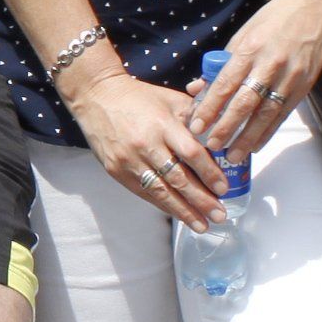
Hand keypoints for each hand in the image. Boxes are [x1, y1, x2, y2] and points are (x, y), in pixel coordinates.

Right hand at [65, 67, 231, 224]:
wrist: (97, 96)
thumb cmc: (138, 97)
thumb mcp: (170, 98)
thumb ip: (197, 113)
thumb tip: (223, 126)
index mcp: (163, 124)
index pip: (191, 153)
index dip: (209, 173)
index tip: (224, 189)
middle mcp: (146, 144)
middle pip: (178, 179)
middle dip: (201, 201)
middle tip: (220, 216)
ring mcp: (129, 160)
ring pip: (160, 192)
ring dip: (183, 211)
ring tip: (202, 225)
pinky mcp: (116, 170)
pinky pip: (143, 192)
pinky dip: (162, 205)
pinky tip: (178, 215)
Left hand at [194, 0, 321, 158]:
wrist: (313, 10)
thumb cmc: (272, 21)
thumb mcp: (242, 35)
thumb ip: (220, 64)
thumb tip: (197, 89)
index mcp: (249, 49)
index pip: (225, 84)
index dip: (210, 107)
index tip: (197, 125)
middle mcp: (269, 64)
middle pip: (244, 103)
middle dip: (226, 127)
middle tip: (211, 145)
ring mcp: (289, 77)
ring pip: (265, 114)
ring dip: (247, 138)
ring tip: (233, 155)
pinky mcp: (303, 86)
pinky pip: (282, 114)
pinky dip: (268, 132)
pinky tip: (255, 145)